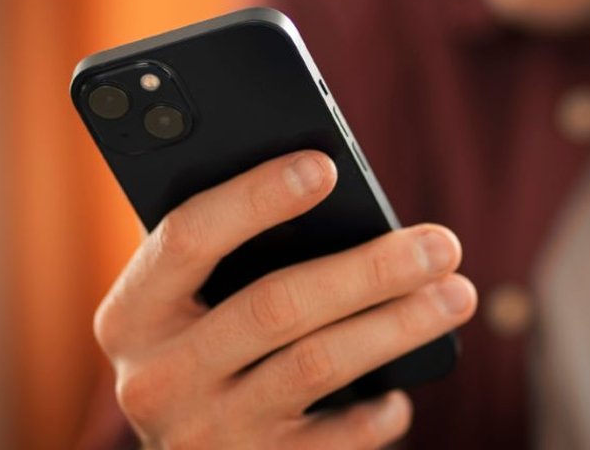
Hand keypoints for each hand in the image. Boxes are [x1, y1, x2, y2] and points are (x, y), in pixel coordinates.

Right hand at [93, 151, 476, 447]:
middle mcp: (155, 377)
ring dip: (397, 326)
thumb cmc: (211, 341)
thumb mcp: (198, 299)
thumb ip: (239, 252)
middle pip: (274, 305)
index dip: (255, 198)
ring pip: (315, 366)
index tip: (325, 167)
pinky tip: (403, 390)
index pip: (188, 237)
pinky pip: (333, 439)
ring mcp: (202, 432)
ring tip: (457, 295)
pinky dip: (377, 411)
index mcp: (132, 312)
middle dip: (369, 269)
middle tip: (442, 244)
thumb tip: (336, 186)